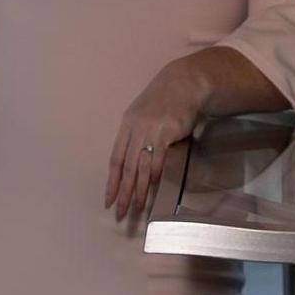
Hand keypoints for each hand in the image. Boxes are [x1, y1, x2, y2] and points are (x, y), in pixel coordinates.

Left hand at [105, 59, 206, 228]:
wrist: (186, 82)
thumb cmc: (166, 100)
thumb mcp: (144, 115)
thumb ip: (138, 136)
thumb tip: (137, 162)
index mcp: (126, 125)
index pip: (115, 160)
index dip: (111, 182)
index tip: (108, 200)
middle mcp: (134, 128)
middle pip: (125, 168)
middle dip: (122, 193)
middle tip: (120, 213)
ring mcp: (150, 130)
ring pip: (140, 167)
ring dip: (138, 190)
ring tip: (137, 207)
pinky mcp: (166, 131)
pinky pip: (158, 158)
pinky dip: (154, 175)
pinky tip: (152, 188)